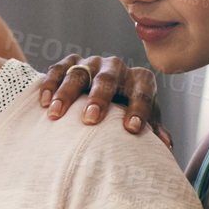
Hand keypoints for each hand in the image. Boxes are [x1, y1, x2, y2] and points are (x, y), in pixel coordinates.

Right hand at [38, 54, 168, 146]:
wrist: (106, 90)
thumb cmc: (126, 110)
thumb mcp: (143, 118)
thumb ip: (154, 129)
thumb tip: (165, 146)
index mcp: (139, 79)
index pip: (142, 91)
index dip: (139, 109)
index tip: (132, 129)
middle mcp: (116, 66)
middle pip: (108, 78)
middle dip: (99, 98)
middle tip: (90, 119)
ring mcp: (91, 63)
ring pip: (79, 73)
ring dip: (66, 93)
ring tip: (56, 114)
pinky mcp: (70, 62)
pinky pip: (58, 69)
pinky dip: (50, 85)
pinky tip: (44, 103)